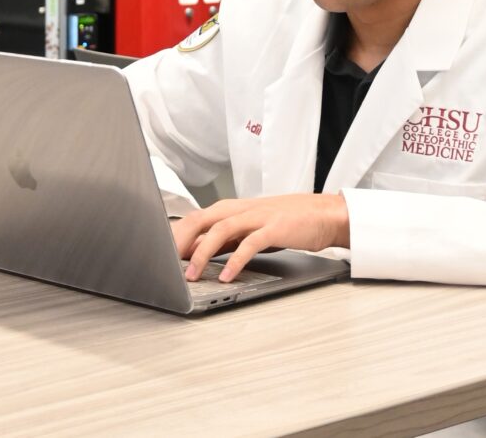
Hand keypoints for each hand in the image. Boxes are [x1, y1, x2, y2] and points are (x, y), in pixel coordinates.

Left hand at [171, 194, 349, 282]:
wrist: (325, 214)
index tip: (159, 254)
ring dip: (202, 253)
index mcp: (233, 208)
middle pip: (201, 219)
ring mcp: (258, 217)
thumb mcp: (251, 229)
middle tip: (165, 263)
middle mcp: (241, 209)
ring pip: (220, 230)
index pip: (195, 218)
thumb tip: (198, 254)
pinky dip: (235, 260)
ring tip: (191, 275)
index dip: (175, 235)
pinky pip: (250, 244)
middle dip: (180, 241)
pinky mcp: (275, 228)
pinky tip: (226, 276)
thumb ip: (226, 239)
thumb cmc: (288, 223)